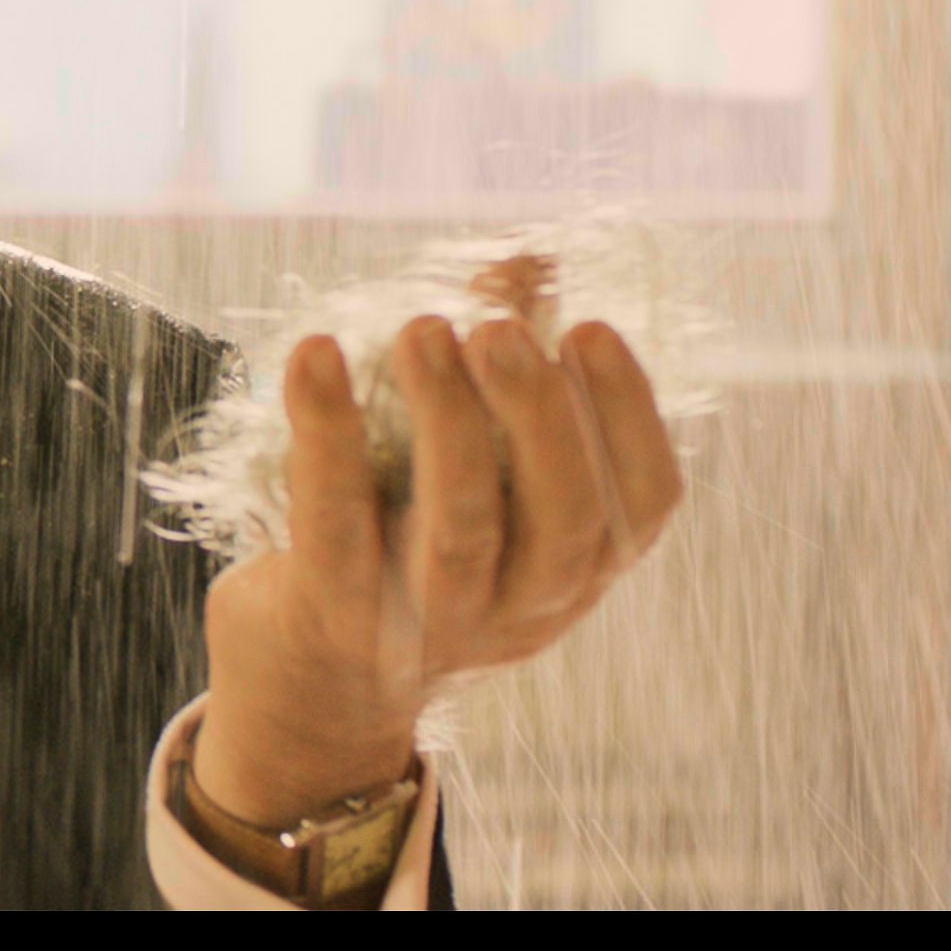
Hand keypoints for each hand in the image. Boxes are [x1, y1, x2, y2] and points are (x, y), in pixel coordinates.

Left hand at [191, 284, 685, 829]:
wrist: (307, 691)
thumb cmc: (404, 548)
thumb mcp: (474, 474)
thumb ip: (504, 368)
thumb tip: (530, 258)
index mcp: (574, 569)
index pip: (643, 503)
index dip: (629, 414)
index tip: (590, 327)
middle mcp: (520, 608)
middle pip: (562, 518)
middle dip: (539, 413)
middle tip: (500, 327)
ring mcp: (429, 624)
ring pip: (460, 530)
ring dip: (446, 420)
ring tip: (422, 329)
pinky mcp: (334, 617)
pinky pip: (335, 526)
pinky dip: (324, 436)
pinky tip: (313, 357)